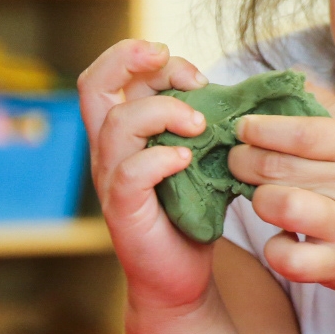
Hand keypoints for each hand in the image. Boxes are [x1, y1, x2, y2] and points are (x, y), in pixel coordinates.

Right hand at [76, 39, 212, 314]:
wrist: (181, 276)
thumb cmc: (192, 213)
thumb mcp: (199, 157)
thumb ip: (200, 124)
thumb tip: (239, 90)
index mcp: (124, 132)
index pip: (110, 75)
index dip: (142, 58)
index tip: (192, 71)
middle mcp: (108, 150)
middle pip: (94, 85)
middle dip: (132, 60)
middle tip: (187, 74)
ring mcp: (112, 179)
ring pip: (117, 124)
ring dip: (164, 112)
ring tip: (201, 126)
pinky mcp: (123, 211)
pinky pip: (130, 173)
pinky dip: (160, 158)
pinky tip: (187, 160)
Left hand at [226, 93, 334, 304]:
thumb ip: (333, 109)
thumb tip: (291, 76)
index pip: (302, 130)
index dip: (261, 127)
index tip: (243, 128)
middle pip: (277, 166)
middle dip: (243, 161)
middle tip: (237, 162)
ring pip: (276, 206)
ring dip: (258, 201)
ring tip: (263, 198)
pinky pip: (286, 257)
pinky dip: (275, 249)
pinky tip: (284, 238)